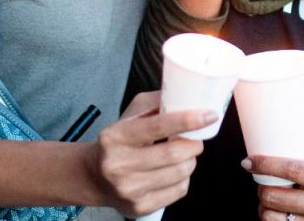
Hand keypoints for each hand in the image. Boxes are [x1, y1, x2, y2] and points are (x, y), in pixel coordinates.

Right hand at [90, 91, 213, 216]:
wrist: (94, 177)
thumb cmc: (118, 142)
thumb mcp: (129, 116)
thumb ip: (155, 103)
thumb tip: (186, 94)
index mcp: (115, 137)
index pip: (157, 126)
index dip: (187, 120)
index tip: (209, 116)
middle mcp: (118, 165)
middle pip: (174, 153)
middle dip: (193, 144)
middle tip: (195, 139)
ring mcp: (128, 189)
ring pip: (180, 173)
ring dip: (190, 161)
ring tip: (183, 155)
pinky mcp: (139, 207)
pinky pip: (179, 190)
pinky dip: (183, 178)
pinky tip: (173, 172)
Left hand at [250, 134, 303, 220]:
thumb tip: (291, 130)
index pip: (290, 171)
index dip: (265, 165)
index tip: (250, 161)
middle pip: (275, 198)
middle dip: (260, 187)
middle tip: (260, 179)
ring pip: (275, 219)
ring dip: (265, 207)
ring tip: (268, 197)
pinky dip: (276, 220)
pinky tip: (278, 211)